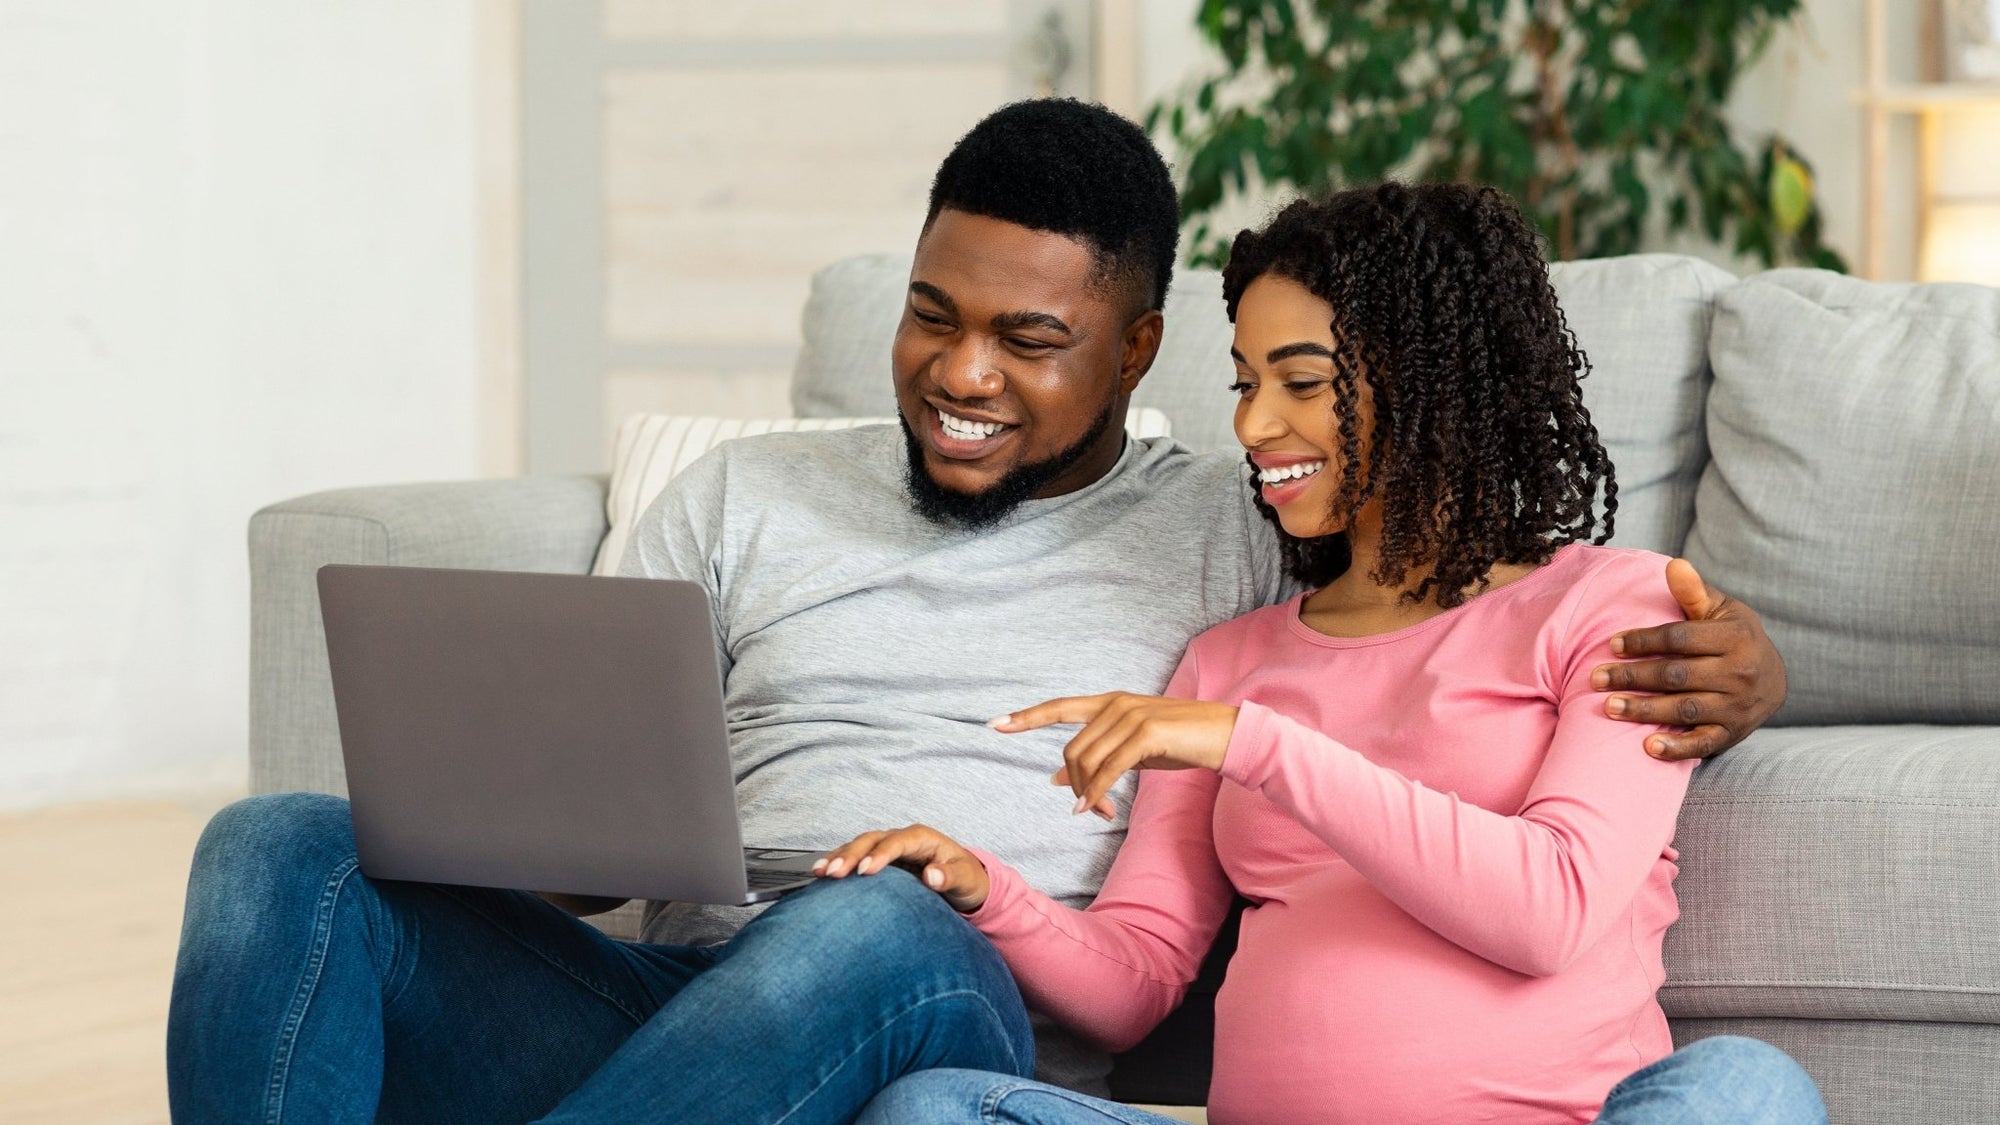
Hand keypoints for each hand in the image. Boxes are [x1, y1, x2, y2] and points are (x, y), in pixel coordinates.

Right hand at [814, 825, 990, 912]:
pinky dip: (838, 863)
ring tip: (820, 872)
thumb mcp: (965, 879)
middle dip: (851, 854)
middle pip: (872, 840)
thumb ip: (950, 877)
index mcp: (922, 838)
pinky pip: (856, 858)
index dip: (880, 855)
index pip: (898, 842)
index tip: (865, 872)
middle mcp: (902, 839)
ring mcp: (889, 848)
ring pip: (859, 846)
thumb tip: (932, 876)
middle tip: (834, 873)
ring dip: (839, 857)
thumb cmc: (966, 878)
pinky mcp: (880, 861)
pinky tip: (820, 874)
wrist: (963, 882)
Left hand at [991, 693, 1238, 817]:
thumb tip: (1055, 778)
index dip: (1026, 717)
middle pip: (1071, 750)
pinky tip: (1097, 810)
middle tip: (1089, 812)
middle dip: (1075, 785)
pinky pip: (1109, 769)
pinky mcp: (1146, 733)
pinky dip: (1097, 793)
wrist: (1225, 736)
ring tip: (1100, 814)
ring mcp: (1130, 715)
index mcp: (1109, 703)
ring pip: (1087, 762)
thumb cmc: (1179, 743)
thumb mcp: (1131, 753)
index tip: (994, 724)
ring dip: (1088, 794)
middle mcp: (1115, 704)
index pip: (1059, 708)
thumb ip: (1096, 759)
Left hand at [1592, 558, 1785, 761]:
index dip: (1644, 641)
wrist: (1774, 679)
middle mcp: (1740, 672)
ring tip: (1609, 707)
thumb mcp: (1721, 610)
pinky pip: (1703, 744)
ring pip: (1685, 709)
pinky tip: (1647, 748)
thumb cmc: (1733, 638)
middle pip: (1677, 675)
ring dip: (1645, 710)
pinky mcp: (1733, 733)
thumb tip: (1674, 565)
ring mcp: (1738, 706)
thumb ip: (1693, 593)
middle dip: (1633, 677)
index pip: (1681, 638)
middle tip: (1595, 678)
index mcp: (1736, 637)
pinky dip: (1677, 749)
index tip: (1611, 645)